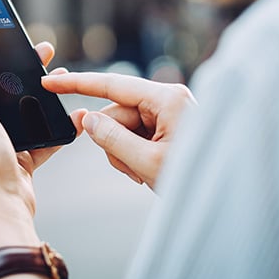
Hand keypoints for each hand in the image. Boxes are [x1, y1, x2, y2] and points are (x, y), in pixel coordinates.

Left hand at [0, 42, 86, 258]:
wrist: (0, 198)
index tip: (15, 39)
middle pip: (9, 89)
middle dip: (29, 68)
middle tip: (47, 52)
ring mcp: (5, 140)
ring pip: (31, 109)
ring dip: (49, 92)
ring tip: (65, 77)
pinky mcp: (26, 157)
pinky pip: (49, 136)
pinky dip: (64, 125)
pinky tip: (77, 114)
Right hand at [42, 72, 195, 188]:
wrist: (228, 197)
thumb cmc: (197, 178)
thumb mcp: (148, 162)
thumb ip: (112, 139)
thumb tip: (88, 120)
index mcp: (166, 98)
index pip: (112, 85)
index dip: (76, 84)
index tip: (50, 81)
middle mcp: (167, 99)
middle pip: (115, 113)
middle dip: (114, 143)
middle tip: (134, 170)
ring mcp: (168, 112)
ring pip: (121, 128)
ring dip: (124, 154)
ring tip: (144, 174)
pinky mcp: (168, 126)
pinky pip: (134, 135)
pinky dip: (133, 155)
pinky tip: (148, 171)